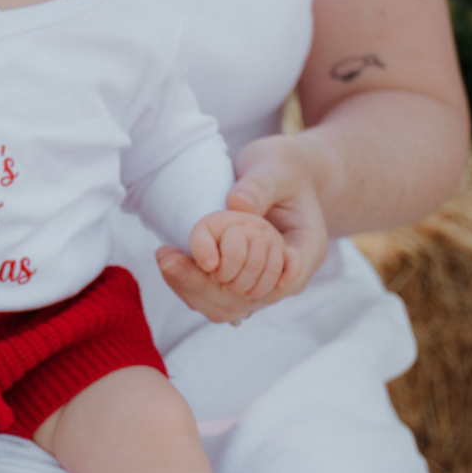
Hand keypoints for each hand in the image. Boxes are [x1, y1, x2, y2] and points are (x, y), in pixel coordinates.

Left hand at [157, 134, 328, 323]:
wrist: (285, 171)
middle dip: (204, 285)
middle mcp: (286, 275)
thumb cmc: (284, 167)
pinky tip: (169, 262)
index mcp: (306, 249)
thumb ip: (259, 186)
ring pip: (229, 305)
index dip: (242, 274)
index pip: (280, 282)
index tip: (208, 263)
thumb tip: (237, 204)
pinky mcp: (242, 275)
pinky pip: (218, 295)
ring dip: (194, 288)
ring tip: (165, 260)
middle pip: (247, 300)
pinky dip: (192, 284)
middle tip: (167, 260)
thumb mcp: (275, 168)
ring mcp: (263, 279)